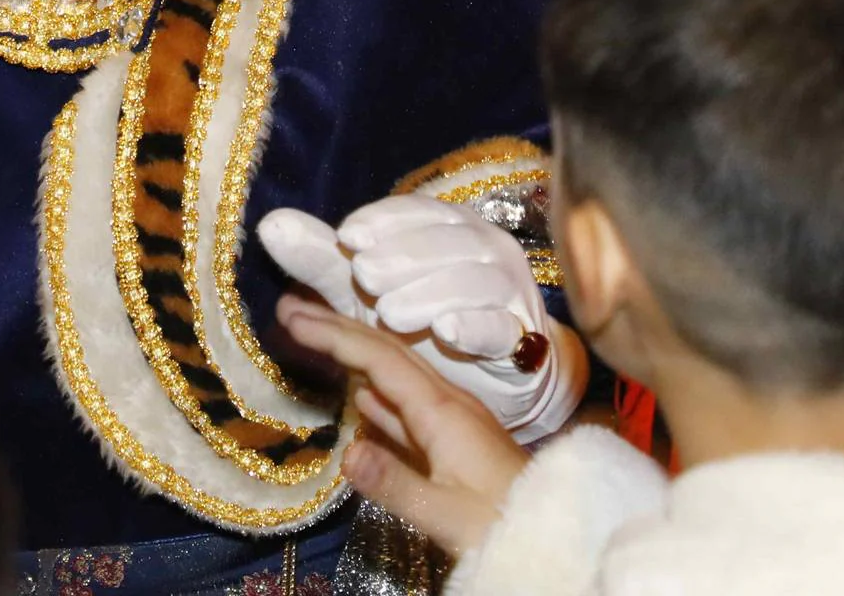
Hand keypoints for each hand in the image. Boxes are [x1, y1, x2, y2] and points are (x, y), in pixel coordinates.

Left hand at [259, 197, 581, 438]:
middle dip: (402, 256)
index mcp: (446, 225)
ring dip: (430, 292)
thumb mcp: (363, 292)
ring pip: (474, 280)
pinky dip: (476, 326)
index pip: (416, 211)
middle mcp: (483, 247)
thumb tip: (269, 225)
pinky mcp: (524, 337)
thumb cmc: (420, 321)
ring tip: (391, 313)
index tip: (347, 238)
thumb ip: (322, 260)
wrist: (489, 378)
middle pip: (445, 241)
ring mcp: (508, 290)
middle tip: (364, 277)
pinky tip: (447, 331)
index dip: (382, 221)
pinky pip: (504, 327)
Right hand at [278, 294, 528, 557]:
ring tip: (313, 340)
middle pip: (386, 353)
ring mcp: (452, 422)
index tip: (292, 317)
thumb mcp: (446, 514)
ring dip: (352, 355)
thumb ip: (394, 483)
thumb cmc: (501, 524)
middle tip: (290, 310)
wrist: (553, 533)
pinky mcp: (455, 443)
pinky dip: (375, 392)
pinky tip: (360, 397)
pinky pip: (405, 406)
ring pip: (393, 375)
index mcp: (442, 411)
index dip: (334, 335)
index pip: (379, 359)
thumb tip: (343, 451)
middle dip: (337, 328)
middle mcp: (446, 404)